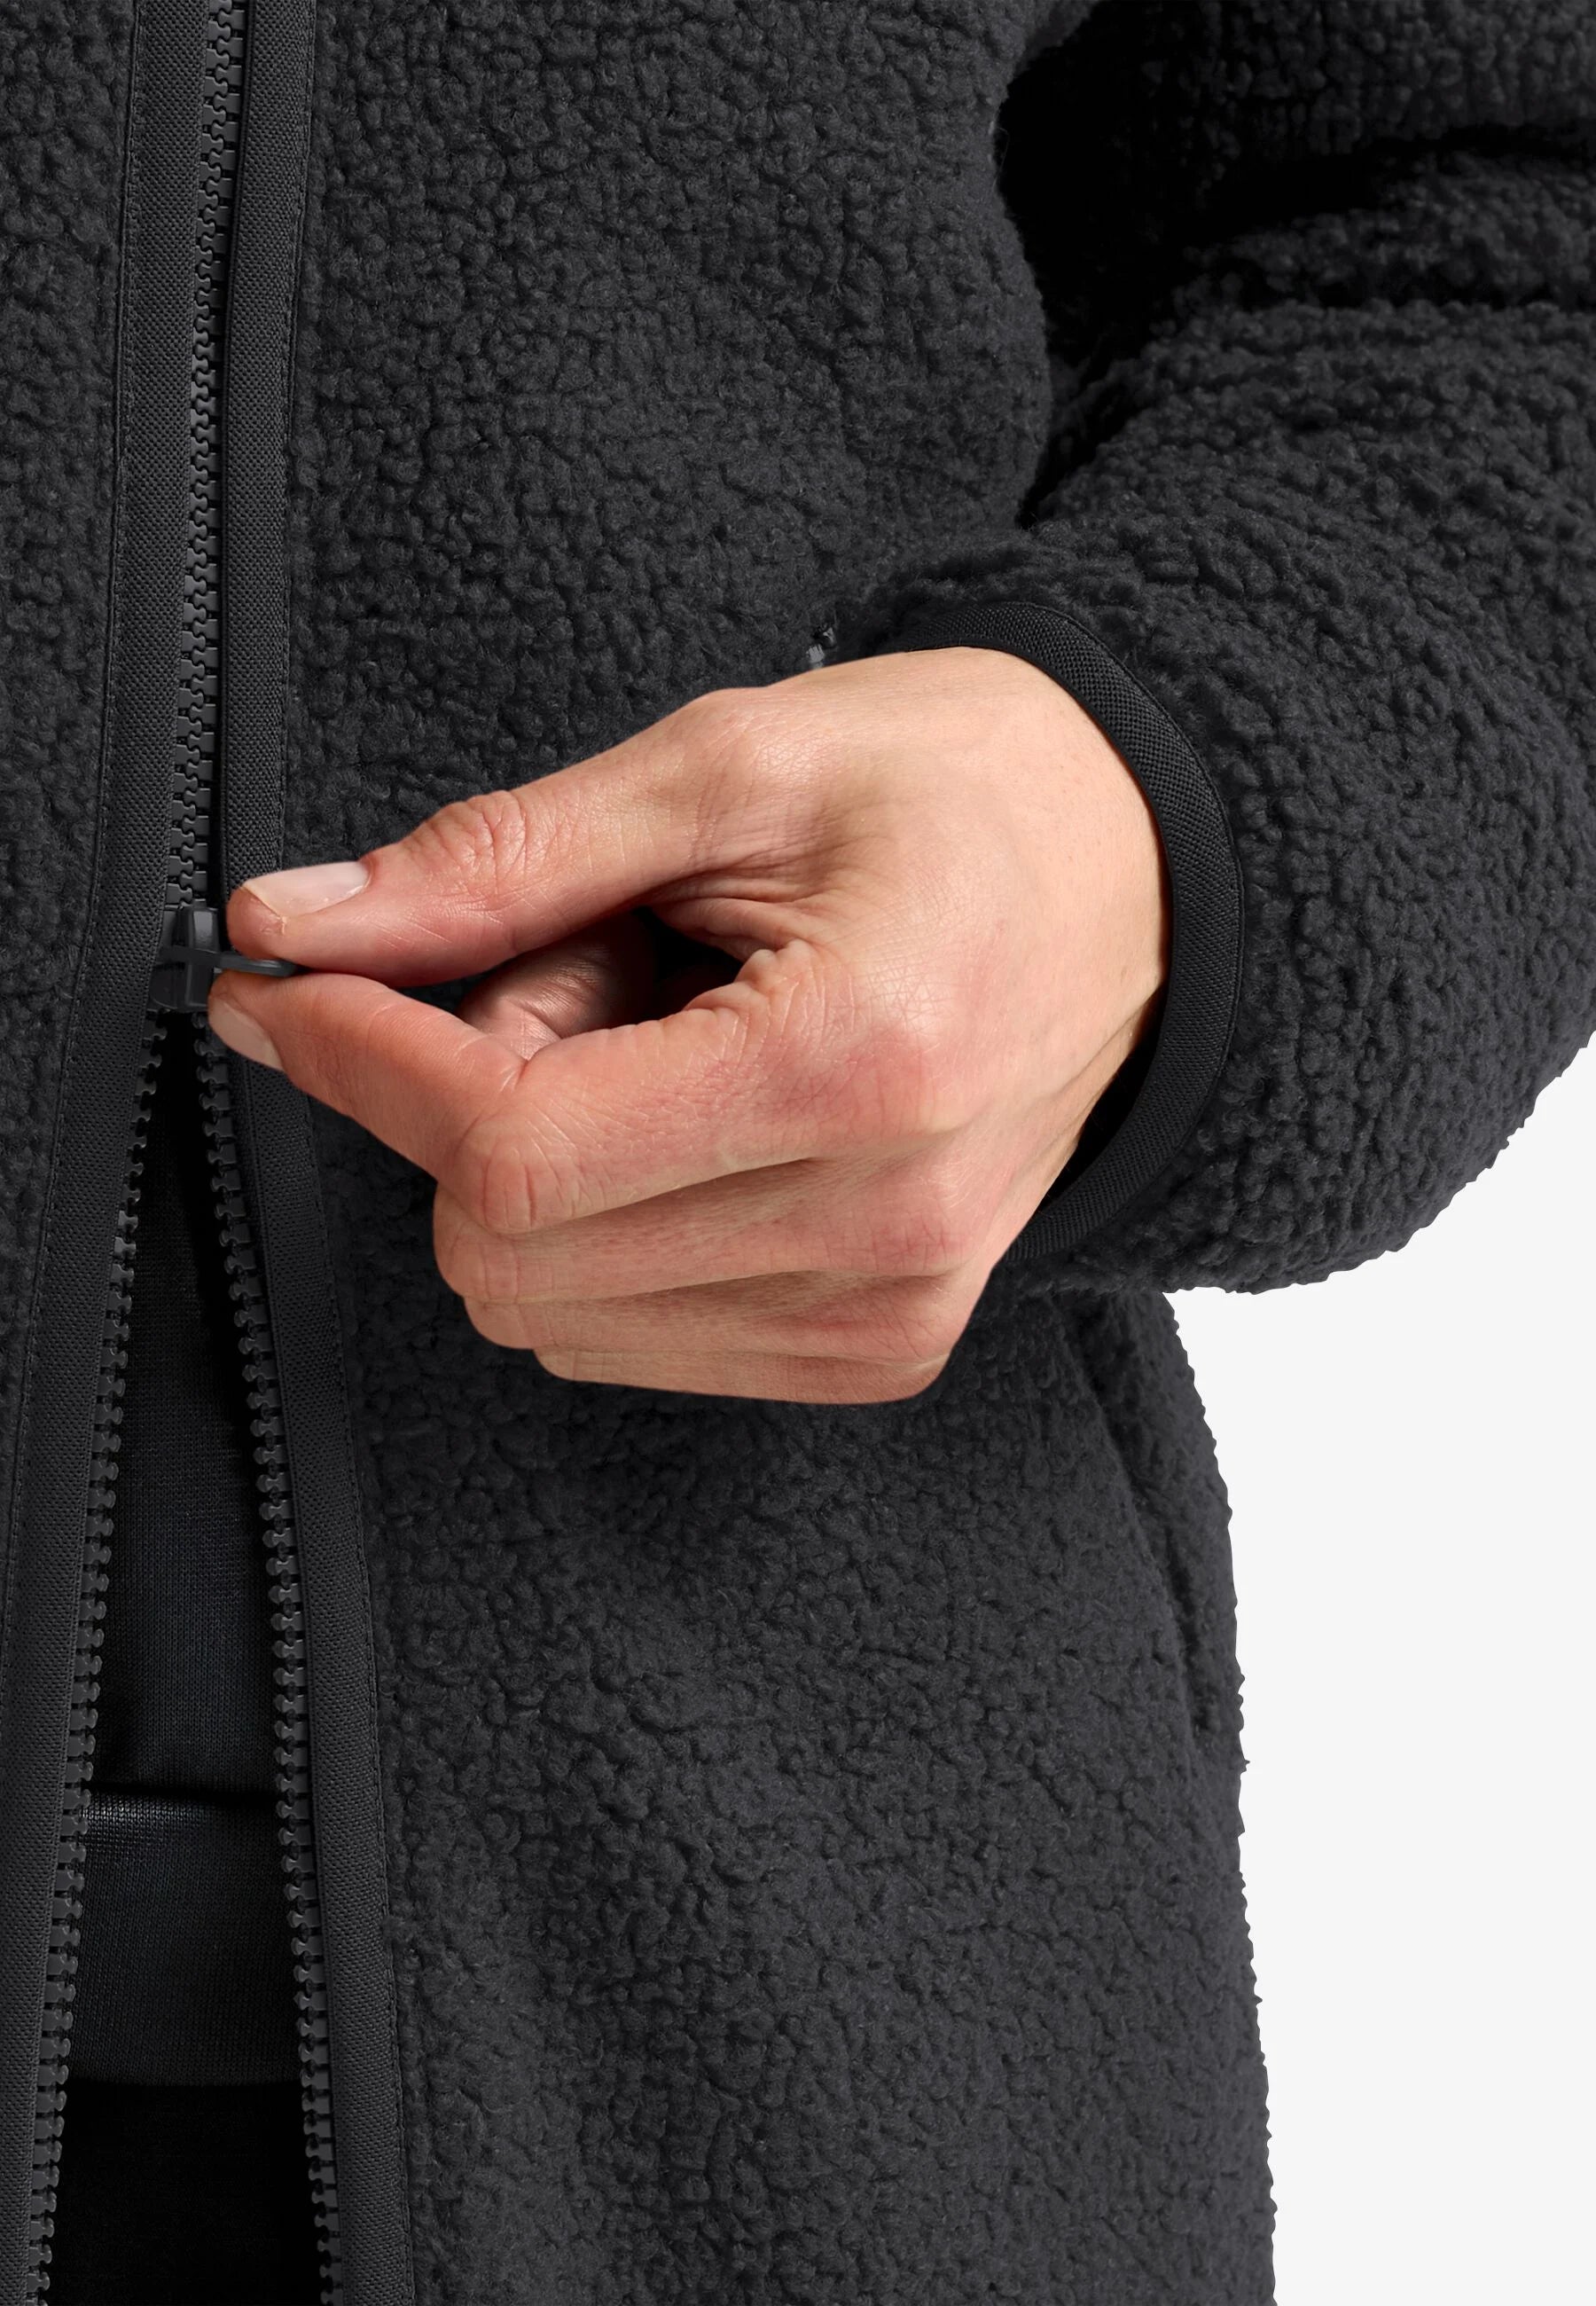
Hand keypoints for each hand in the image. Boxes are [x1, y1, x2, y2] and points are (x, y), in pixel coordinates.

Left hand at [209, 648, 1167, 1402]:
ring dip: (540, 1172)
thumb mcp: (727, 766)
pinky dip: (603, 1230)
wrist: (1153, 873)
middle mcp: (879, 1230)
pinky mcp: (878, 1347)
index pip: (511, 1153)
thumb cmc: (969, 790)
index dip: (363, 1060)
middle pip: (506, 1255)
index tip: (295, 981)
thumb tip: (298, 925)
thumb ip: (499, 861)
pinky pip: (629, 1337)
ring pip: (548, 1312)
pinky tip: (694, 1116)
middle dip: (469, 1104)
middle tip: (575, 968)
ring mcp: (885, 1311)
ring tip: (663, 1032)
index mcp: (851, 1070)